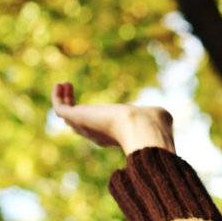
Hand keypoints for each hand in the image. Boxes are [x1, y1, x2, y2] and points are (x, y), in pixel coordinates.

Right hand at [51, 82, 174, 154]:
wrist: (142, 127)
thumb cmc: (152, 124)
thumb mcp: (156, 117)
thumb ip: (157, 116)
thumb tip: (163, 115)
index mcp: (115, 136)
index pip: (98, 130)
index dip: (94, 117)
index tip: (96, 107)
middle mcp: (97, 134)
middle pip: (78, 124)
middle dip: (74, 108)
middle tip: (70, 90)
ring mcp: (86, 126)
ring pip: (67, 116)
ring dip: (63, 100)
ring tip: (64, 84)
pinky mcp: (78, 117)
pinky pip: (60, 109)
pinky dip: (58, 97)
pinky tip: (62, 83)